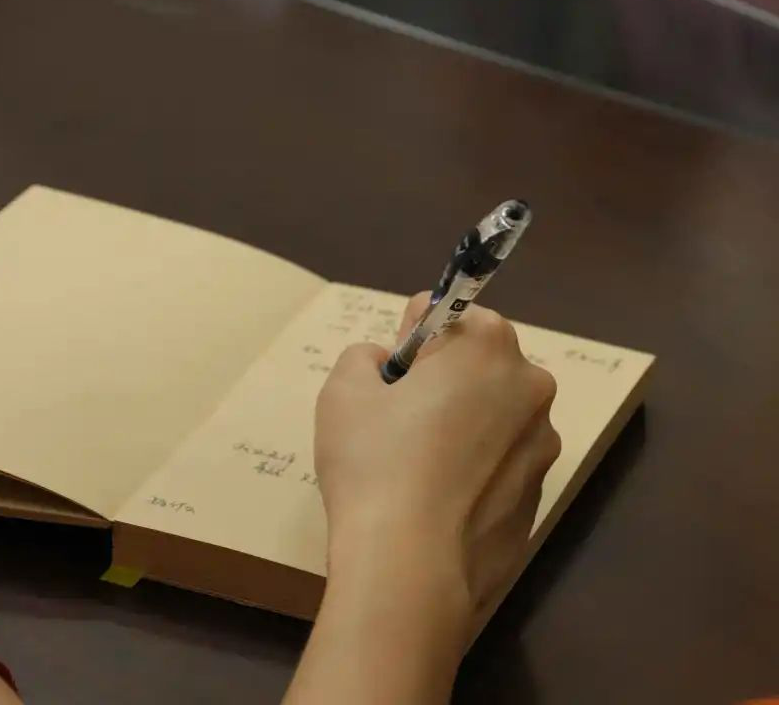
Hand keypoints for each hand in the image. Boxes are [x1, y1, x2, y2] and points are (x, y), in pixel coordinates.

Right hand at [315, 292, 559, 628]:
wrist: (410, 569)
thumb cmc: (375, 464)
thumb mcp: (343, 391)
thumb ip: (364, 356)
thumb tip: (387, 366)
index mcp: (488, 347)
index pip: (447, 315)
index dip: (411, 345)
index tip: (390, 382)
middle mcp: (530, 388)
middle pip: (476, 366)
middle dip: (441, 384)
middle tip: (395, 427)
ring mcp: (542, 448)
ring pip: (490, 419)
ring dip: (459, 429)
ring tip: (414, 475)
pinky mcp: (538, 499)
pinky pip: (498, 467)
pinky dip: (472, 474)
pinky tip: (435, 506)